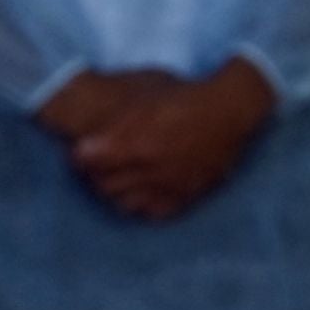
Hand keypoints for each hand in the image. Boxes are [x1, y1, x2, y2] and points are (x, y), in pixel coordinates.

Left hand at [48, 60, 277, 222]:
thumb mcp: (142, 97)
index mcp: (132, 141)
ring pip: (123, 203)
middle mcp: (146, 168)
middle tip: (101, 165)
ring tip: (121, 178)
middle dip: (96, 175)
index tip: (84, 151)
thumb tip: (84, 136)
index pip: (85, 161)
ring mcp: (165, 186)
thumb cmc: (183, 97)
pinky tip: (145, 189)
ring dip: (117, 191)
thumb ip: (113, 118)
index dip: (82, 155)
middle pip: (102, 185)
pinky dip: (143, 203)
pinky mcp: (183, 197)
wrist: (228, 111)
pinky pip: (150, 212)